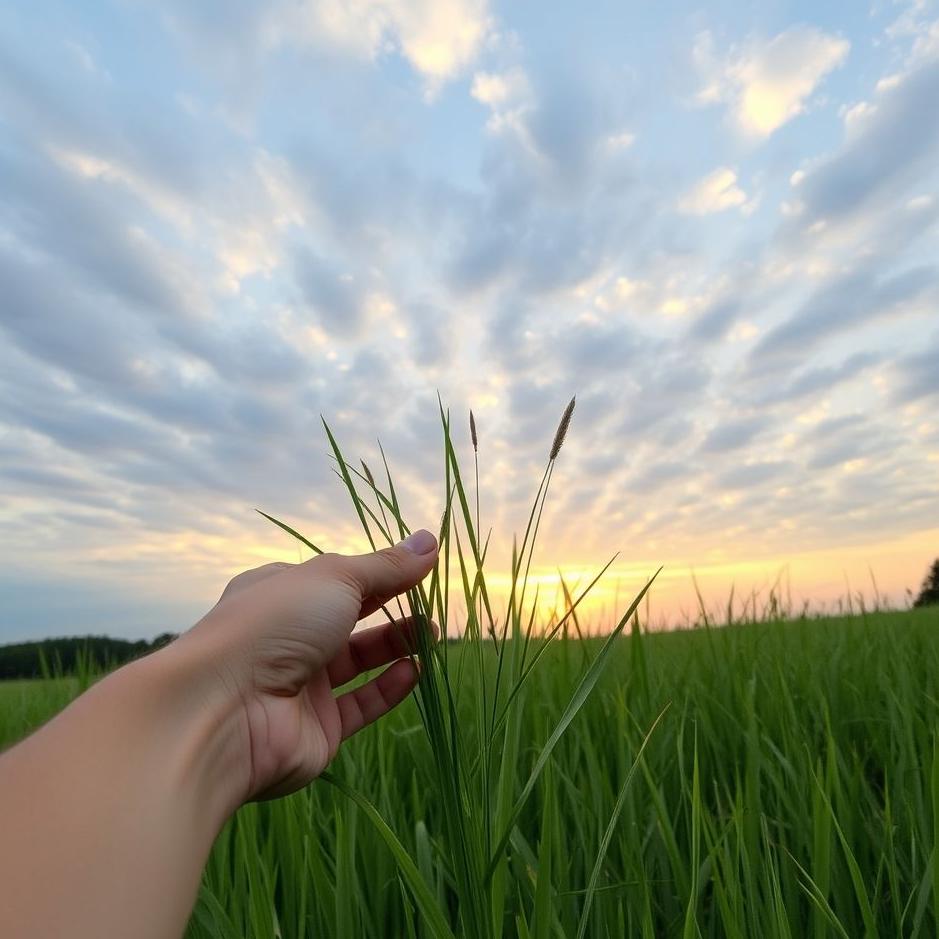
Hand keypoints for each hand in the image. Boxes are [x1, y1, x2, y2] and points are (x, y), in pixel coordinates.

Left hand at [176, 529, 438, 803]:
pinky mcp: (316, 728)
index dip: (376, 571)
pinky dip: (388, 688)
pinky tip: (414, 671)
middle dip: (391, 609)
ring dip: (395, 647)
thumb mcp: (336, 580)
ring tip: (432, 635)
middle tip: (430, 606)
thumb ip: (386, 567)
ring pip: (356, 662)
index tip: (419, 565)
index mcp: (279, 593)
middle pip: (348, 619)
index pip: (335, 578)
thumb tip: (429, 541)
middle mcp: (286, 637)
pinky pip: (359, 704)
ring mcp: (299, 685)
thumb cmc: (274, 625)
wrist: (224, 712)